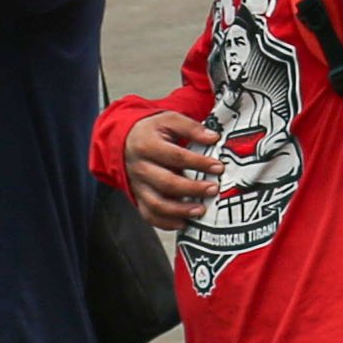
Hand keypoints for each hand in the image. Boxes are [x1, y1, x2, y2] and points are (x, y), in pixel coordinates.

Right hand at [120, 110, 216, 228]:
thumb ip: (190, 127)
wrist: (125, 141)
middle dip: (192, 188)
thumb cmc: (151, 131)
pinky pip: (150, 215)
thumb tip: (212, 138)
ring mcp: (138, 185)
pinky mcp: (139, 197)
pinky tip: (183, 222)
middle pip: (167, 183)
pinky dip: (166, 223)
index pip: (176, 157)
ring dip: (180, 210)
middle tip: (213, 189)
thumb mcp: (168, 120)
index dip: (199, 163)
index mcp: (147, 145)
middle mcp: (140, 168)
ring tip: (201, 210)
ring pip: (157, 204)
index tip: (217, 167)